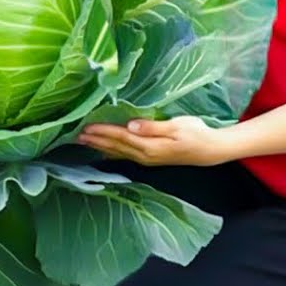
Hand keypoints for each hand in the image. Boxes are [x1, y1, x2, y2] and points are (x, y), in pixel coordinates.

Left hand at [77, 116, 233, 166]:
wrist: (209, 150)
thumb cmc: (195, 133)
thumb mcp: (177, 126)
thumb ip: (153, 127)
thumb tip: (131, 125)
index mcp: (150, 146)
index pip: (121, 137)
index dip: (103, 132)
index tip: (86, 127)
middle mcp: (145, 155)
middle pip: (115, 147)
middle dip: (96, 141)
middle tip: (76, 135)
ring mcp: (147, 159)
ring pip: (118, 153)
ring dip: (100, 147)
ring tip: (84, 142)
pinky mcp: (150, 159)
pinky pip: (125, 156)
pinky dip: (111, 153)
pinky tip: (104, 152)